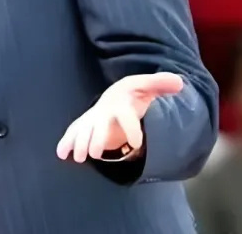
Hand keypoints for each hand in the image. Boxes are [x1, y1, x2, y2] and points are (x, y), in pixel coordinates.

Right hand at [56, 72, 183, 162]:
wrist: (115, 96)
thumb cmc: (133, 95)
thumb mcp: (147, 87)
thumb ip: (161, 85)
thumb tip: (179, 83)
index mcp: (120, 102)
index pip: (125, 116)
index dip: (130, 129)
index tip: (137, 143)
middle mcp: (104, 110)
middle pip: (98, 125)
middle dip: (94, 138)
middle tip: (94, 154)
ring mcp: (93, 118)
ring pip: (83, 130)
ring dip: (79, 143)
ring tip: (79, 158)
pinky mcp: (85, 125)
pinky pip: (73, 132)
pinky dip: (66, 142)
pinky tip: (62, 154)